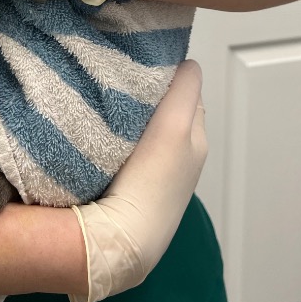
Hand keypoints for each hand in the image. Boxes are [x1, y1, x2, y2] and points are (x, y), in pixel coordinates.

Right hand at [68, 59, 207, 301]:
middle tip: (125, 80)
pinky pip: (129, 148)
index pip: (187, 91)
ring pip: (146, 128)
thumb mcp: (176, 125)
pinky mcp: (130, 187)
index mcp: (196, 139)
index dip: (169, 75)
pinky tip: (104, 133)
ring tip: (111, 103)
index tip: (144, 62)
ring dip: (133, 115)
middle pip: (167, 109)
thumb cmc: (152, 181)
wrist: (121, 238)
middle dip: (151, 93)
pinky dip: (121, 137)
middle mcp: (182, 157)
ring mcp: (155, 174)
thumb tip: (186, 63)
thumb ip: (185, 89)